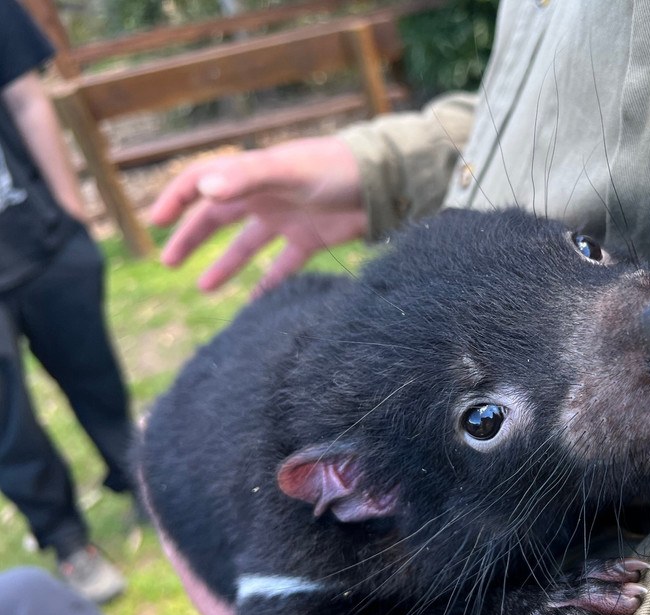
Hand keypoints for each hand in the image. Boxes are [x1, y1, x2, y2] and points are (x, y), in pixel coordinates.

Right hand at [149, 137, 368, 293]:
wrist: (385, 182)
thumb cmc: (336, 167)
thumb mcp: (288, 170)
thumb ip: (247, 178)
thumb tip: (204, 191)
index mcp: (252, 174)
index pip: (202, 181)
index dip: (177, 198)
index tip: (155, 221)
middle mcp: (265, 196)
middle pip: (218, 218)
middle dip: (191, 237)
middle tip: (168, 262)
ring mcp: (287, 219)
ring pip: (246, 245)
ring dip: (224, 264)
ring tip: (203, 286)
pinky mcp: (311, 240)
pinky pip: (283, 266)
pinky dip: (268, 284)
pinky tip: (254, 303)